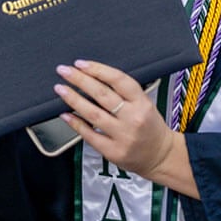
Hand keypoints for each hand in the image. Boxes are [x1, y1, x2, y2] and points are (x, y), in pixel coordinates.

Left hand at [54, 60, 197, 196]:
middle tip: (65, 71)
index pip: (118, 80)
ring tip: (61, 89)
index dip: (97, 69)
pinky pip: (89, 135)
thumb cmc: (150, 127)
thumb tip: (93, 77)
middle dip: (80, 80)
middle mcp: (133, 118)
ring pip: (93, 114)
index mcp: (142, 103)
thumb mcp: (145, 103)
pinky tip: (65, 114)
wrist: (160, 156)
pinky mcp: (113, 151)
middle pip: (102, 94)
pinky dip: (76, 123)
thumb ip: (124, 92)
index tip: (81, 64)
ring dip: (74, 99)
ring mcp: (123, 136)